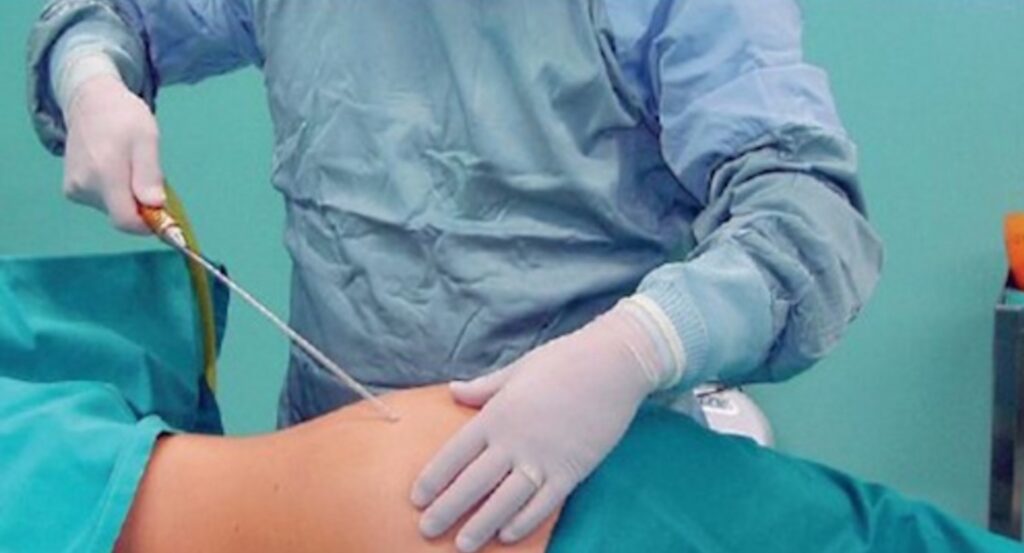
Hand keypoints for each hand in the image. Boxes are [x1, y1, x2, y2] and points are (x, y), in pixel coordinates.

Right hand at [63, 75, 164, 232]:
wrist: (90, 101)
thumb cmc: (124, 117)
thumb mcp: (147, 139)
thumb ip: (149, 174)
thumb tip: (154, 205)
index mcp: (104, 174)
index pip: (126, 221)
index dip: (149, 224)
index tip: (164, 212)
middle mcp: (83, 186)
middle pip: (122, 215)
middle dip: (141, 204)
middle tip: (146, 174)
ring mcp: (74, 188)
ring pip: (113, 209)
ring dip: (128, 196)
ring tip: (129, 166)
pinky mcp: (71, 189)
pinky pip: (102, 202)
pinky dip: (115, 192)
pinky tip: (114, 169)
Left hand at [411, 300, 675, 552]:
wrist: (613, 364)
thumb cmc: (563, 360)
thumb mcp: (517, 369)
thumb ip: (484, 387)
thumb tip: (453, 390)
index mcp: (497, 414)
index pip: (456, 453)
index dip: (434, 477)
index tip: (417, 497)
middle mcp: (515, 441)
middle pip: (474, 483)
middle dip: (448, 509)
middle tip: (427, 530)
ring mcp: (544, 459)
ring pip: (505, 501)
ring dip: (481, 524)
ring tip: (462, 545)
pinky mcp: (572, 471)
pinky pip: (543, 504)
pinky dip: (524, 522)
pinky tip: (507, 535)